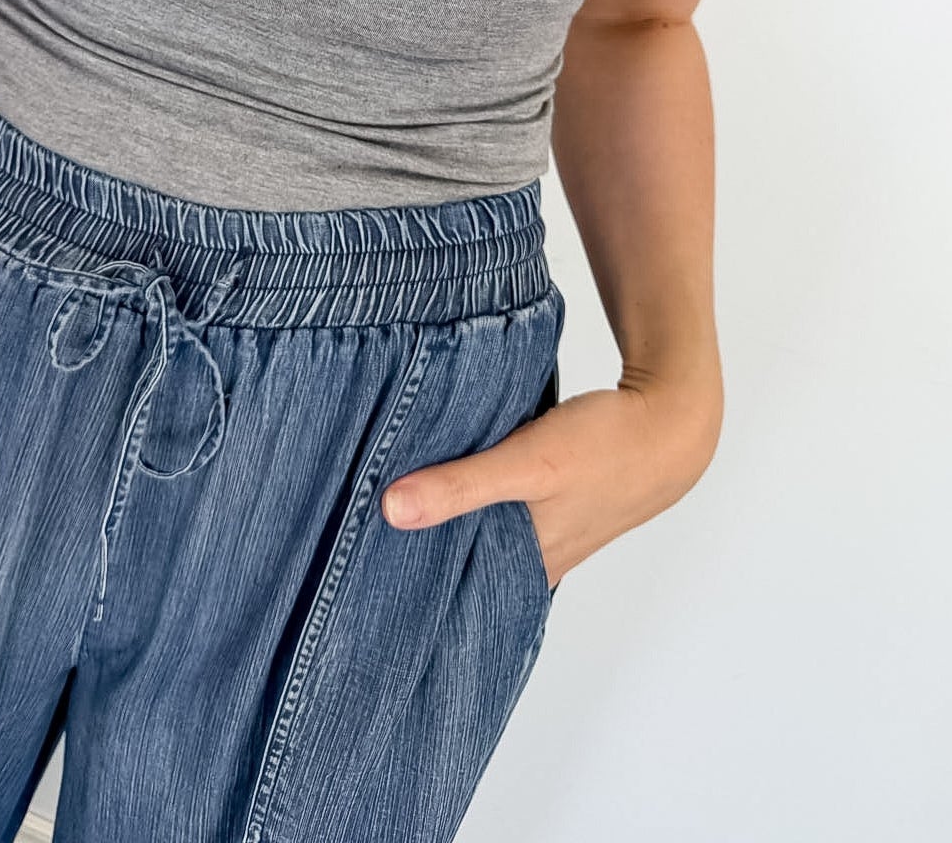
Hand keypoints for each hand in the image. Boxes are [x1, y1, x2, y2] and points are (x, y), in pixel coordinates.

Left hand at [379, 378, 721, 590]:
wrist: (671, 422)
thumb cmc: (607, 447)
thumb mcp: (529, 463)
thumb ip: (464, 484)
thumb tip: (392, 509)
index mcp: (525, 565)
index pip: (452, 596)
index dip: (405, 591)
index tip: (350, 583)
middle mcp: (530, 556)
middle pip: (459, 564)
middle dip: (412, 554)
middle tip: (348, 544)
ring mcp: (541, 528)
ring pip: (476, 533)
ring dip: (441, 520)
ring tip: (375, 508)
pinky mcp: (546, 496)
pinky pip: (495, 506)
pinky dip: (467, 494)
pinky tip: (439, 474)